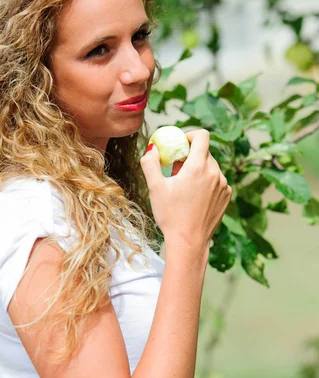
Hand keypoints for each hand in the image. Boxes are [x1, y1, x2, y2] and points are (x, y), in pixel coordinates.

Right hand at [140, 129, 231, 247]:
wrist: (189, 242)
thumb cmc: (171, 215)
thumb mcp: (155, 187)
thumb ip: (150, 164)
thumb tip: (151, 149)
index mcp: (198, 167)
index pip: (202, 136)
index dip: (190, 135)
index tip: (180, 144)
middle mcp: (215, 173)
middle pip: (204, 152)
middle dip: (190, 156)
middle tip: (176, 169)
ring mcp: (223, 185)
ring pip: (211, 167)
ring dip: (198, 170)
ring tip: (184, 187)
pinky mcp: (227, 196)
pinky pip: (217, 180)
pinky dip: (206, 182)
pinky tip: (194, 198)